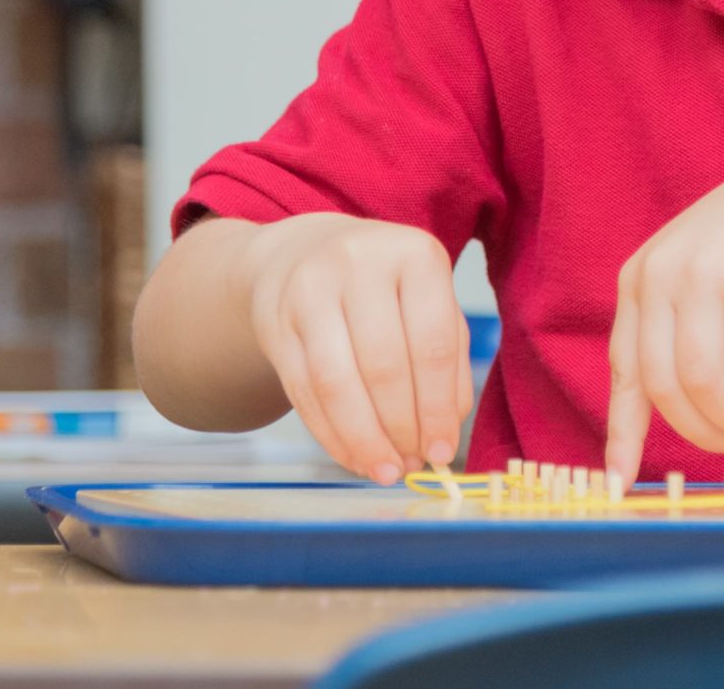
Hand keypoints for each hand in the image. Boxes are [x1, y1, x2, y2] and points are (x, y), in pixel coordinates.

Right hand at [241, 212, 472, 483]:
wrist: (303, 253)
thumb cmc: (384, 287)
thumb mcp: (428, 303)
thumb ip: (448, 362)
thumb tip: (446, 431)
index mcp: (414, 254)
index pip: (432, 342)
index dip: (437, 406)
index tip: (442, 451)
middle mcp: (359, 262)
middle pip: (383, 365)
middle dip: (401, 428)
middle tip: (412, 465)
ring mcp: (310, 289)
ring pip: (336, 382)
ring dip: (363, 439)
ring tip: (385, 470)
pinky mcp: (275, 321)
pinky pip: (302, 391)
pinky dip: (331, 434)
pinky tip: (353, 457)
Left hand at [605, 138, 723, 482]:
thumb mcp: (696, 278)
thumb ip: (676, 334)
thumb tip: (683, 420)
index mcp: (638, 280)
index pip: (624, 371)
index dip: (623, 433)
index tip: (622, 483)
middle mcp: (662, 276)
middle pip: (667, 388)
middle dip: (706, 434)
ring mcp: (706, 276)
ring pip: (707, 385)